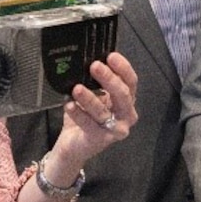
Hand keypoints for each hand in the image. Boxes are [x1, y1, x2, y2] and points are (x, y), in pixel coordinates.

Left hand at [48, 54, 140, 177]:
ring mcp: (116, 129)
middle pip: (123, 95)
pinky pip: (89, 124)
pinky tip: (69, 105)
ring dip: (89, 98)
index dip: (123, 68)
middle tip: (94, 66)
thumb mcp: (93, 96)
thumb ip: (95, 82)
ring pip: (104, 111)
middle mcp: (127, 115)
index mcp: (127, 101)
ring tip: (77, 88)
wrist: (74, 145)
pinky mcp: (102, 140)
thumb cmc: (85, 117)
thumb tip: (88, 60)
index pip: (131, 82)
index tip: (111, 56)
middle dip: (109, 79)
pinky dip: (78, 114)